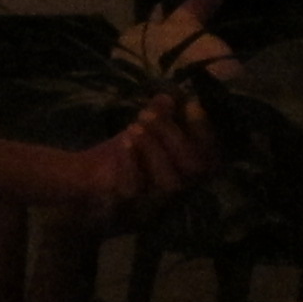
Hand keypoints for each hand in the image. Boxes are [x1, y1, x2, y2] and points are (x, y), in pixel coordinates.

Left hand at [69, 91, 215, 231]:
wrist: (91, 175)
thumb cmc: (131, 149)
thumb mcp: (147, 126)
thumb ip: (160, 112)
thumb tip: (168, 96)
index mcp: (192, 166)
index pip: (211, 152)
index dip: (204, 130)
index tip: (190, 105)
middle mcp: (183, 187)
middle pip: (192, 166)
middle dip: (171, 135)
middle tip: (147, 114)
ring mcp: (159, 200)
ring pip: (169, 181)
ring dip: (154, 149)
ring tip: (135, 127)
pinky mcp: (132, 206)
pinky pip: (136, 189)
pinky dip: (131, 164)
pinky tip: (124, 144)